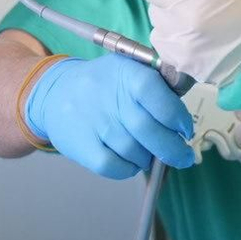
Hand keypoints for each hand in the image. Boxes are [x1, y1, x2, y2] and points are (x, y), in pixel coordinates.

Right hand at [24, 53, 195, 179]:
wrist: (55, 92)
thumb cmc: (104, 85)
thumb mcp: (130, 70)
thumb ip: (159, 87)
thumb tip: (184, 119)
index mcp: (129, 75)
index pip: (160, 99)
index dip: (178, 118)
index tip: (185, 129)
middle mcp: (111, 98)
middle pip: (149, 131)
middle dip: (173, 149)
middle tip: (183, 156)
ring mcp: (95, 123)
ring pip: (135, 153)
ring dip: (149, 158)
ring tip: (148, 152)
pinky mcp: (82, 146)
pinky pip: (115, 168)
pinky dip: (129, 169)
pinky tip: (131, 161)